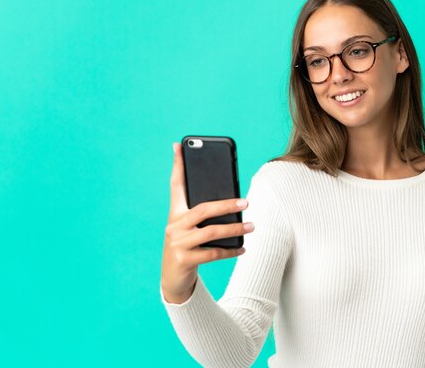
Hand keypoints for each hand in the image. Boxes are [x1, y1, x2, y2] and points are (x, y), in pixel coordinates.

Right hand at [160, 142, 253, 303]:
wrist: (172, 279)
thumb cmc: (187, 246)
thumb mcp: (189, 227)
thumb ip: (202, 213)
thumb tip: (231, 200)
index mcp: (175, 213)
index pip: (175, 185)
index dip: (178, 165)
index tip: (179, 145)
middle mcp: (174, 226)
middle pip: (203, 210)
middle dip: (226, 204)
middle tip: (246, 202)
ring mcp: (177, 243)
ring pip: (211, 232)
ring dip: (234, 229)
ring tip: (251, 226)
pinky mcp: (184, 260)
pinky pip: (213, 253)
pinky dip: (230, 251)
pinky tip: (243, 248)